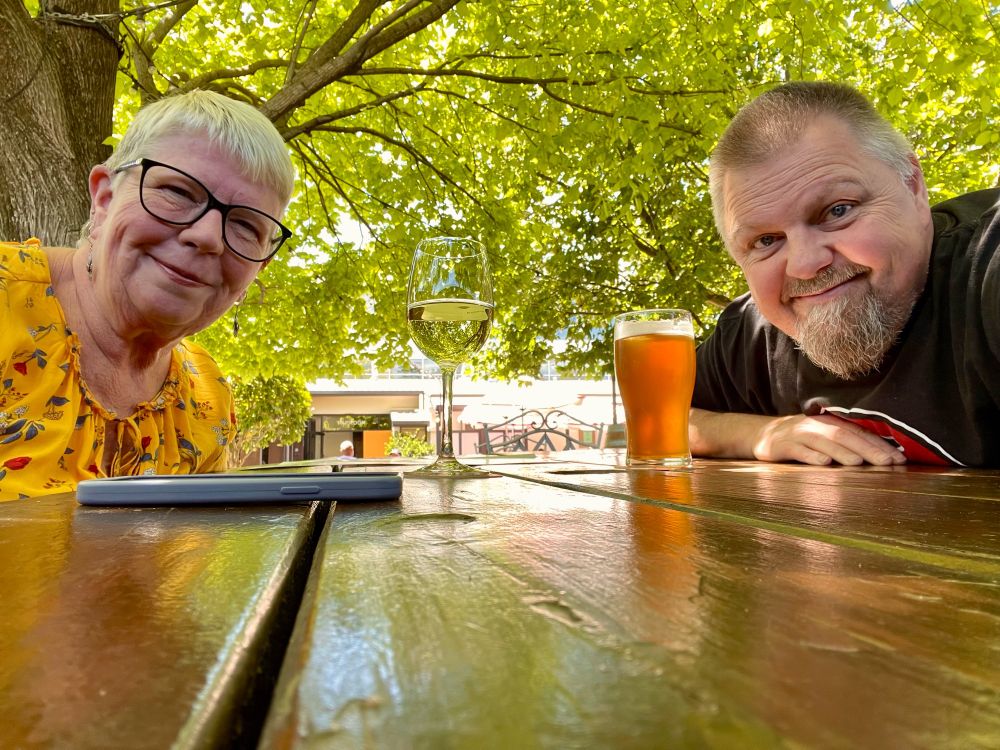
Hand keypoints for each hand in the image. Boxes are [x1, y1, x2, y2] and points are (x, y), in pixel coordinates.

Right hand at [752, 414, 905, 465]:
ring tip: (859, 463)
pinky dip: (811, 456)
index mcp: (830, 423)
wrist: (762, 435)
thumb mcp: (823, 436)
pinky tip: (823, 463)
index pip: (858, 432)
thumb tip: (883, 456)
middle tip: (888, 462)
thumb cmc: (801, 439)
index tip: (899, 458)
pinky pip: (798, 451)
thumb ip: (846, 442)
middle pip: (844, 435)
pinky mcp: (783, 446)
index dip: (879, 444)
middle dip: (868, 449)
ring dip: (842, 452)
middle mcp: (816, 426)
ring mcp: (799, 435)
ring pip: (823, 441)